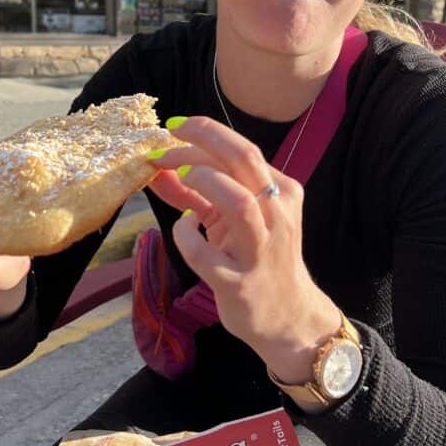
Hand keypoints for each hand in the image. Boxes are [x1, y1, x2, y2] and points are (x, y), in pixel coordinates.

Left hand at [147, 117, 341, 382]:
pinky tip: (182, 229)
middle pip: (245, 160)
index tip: (173, 128)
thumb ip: (196, 194)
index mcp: (282, 193)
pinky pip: (205, 253)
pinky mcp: (239, 283)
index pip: (242, 150)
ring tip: (177, 178)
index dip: (205, 132)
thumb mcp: (232, 222)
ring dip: (202, 181)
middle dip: (202, 141)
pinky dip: (185, 234)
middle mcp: (277, 215)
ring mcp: (261, 249)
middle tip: (166, 141)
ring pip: (238, 202)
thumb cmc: (258, 260)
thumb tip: (158, 168)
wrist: (287, 317)